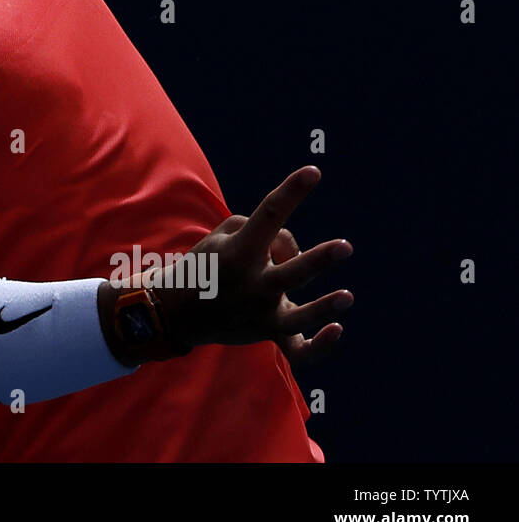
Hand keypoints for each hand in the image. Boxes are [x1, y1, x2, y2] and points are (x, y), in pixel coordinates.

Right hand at [152, 166, 352, 362]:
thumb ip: (262, 231)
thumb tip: (294, 251)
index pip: (268, 216)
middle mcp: (252, 284)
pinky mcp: (267, 334)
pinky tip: (338, 331)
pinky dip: (319, 345)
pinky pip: (297, 350)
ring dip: (322, 307)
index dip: (292, 192)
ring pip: (297, 316)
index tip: (313, 172)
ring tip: (347, 296)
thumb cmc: (206, 263)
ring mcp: (260, 313)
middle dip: (318, 260)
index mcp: (239, 253)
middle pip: (290, 272)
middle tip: (345, 247)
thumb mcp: (222, 235)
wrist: (175, 311)